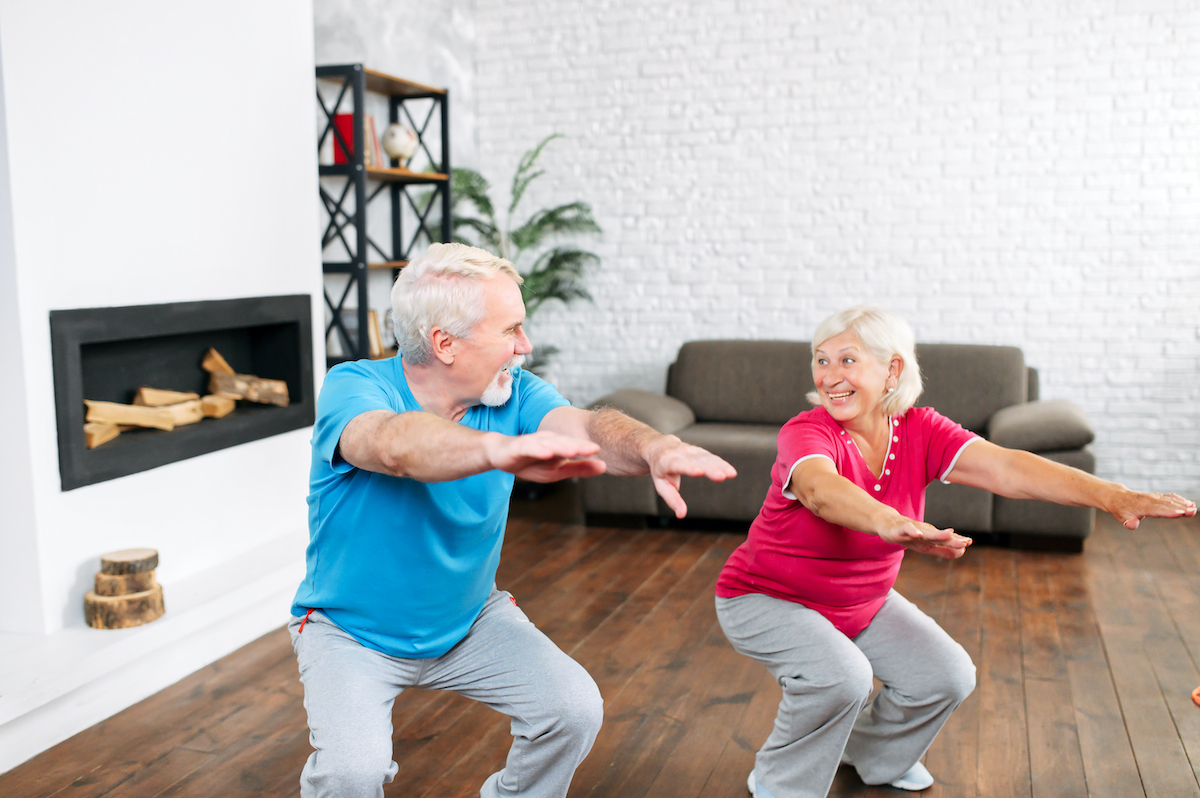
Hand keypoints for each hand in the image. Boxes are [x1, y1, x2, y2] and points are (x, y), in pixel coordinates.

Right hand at [484, 431, 605, 482]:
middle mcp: (548, 440)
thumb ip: (579, 468)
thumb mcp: (557, 471)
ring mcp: (534, 442)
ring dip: (562, 446)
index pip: (575, 446)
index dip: (588, 448)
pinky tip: (547, 453)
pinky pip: (530, 447)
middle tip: (595, 448)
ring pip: (550, 443)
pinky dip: (538, 449)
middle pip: (565, 443)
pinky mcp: (519, 446)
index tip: (604, 451)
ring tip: (574, 450)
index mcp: (559, 445)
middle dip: (579, 445)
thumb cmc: (530, 462)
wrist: (500, 455)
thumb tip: (604, 466)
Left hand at [645, 436, 737, 517]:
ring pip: (706, 458)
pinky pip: (711, 457)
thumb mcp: (660, 485)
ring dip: (719, 465)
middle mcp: (680, 453)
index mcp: (667, 461)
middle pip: (696, 461)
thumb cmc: (660, 469)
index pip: (678, 464)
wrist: (660, 447)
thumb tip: (681, 515)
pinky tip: (731, 471)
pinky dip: (721, 463)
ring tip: (731, 474)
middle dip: (709, 468)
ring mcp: (691, 450)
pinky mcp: (700, 451)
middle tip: (721, 476)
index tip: (699, 472)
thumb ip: (672, 499)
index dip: (689, 468)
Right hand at [880, 518, 971, 559]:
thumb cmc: (908, 535)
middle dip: (952, 540)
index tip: (969, 542)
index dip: (957, 541)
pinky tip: (918, 534)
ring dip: (938, 534)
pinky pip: (907, 529)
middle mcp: (924, 533)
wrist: (887, 523)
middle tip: (966, 541)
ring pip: (926, 533)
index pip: (946, 541)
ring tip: (949, 534)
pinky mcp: (900, 529)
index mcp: (931, 538)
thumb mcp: (926, 545)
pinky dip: (913, 531)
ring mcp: (912, 530)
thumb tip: (962, 552)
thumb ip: (943, 550)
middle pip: (939, 537)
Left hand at [1108, 489, 1196, 529]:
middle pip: (1166, 504)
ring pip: (1170, 500)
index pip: (1157, 509)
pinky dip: (1179, 499)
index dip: (1168, 511)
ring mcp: (1154, 497)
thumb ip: (1127, 522)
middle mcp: (1149, 500)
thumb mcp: (1120, 516)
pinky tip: (1189, 503)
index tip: (1180, 513)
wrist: (1118, 496)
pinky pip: (1169, 497)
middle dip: (1180, 507)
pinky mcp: (1157, 496)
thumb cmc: (1120, 509)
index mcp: (1141, 506)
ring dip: (1182, 503)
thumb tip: (1131, 524)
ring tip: (1194, 508)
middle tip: (1193, 511)